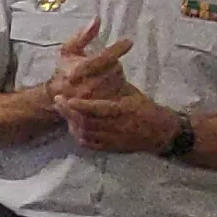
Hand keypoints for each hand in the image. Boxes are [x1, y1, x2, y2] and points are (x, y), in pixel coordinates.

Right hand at [44, 21, 133, 107]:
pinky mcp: (97, 112)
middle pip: (113, 71)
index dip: (117, 49)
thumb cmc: (65, 71)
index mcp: (76, 71)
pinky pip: (117, 98)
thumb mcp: (69, 51)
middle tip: (112, 63)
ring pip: (117, 84)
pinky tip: (114, 87)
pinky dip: (119, 90)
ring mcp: (91, 102)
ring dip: (117, 77)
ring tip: (109, 76)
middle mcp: (83, 87)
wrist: (56, 98)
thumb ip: (82, 36)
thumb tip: (97, 19)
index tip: (129, 41)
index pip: (102, 58)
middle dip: (115, 64)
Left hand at [46, 25, 173, 151]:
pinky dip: (78, 134)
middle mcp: (118, 126)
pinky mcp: (110, 148)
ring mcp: (113, 139)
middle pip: (88, 122)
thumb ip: (113, 85)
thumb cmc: (142, 106)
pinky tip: (72, 125)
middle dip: (70, 112)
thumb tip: (95, 68)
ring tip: (62, 110)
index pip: (99, 108)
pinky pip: (90, 143)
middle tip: (58, 101)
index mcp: (125, 109)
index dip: (82, 105)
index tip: (69, 98)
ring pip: (86, 133)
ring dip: (71, 122)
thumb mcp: (130, 92)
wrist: (158, 132)